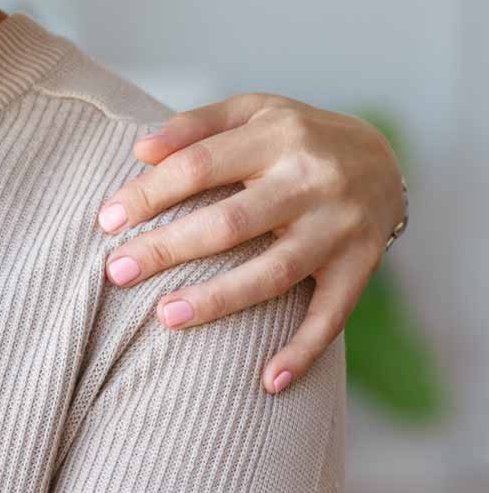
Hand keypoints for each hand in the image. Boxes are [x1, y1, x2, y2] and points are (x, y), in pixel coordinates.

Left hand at [95, 95, 404, 394]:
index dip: (149, 194)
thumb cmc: (295, 136)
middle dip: (167, 249)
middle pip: (229, 223)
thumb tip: (139, 150)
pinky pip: (332, 315)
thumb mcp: (252, 111)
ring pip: (273, 272)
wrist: (386, 158)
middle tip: (116, 271)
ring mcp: (339, 228)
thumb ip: (194, 126)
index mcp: (277, 136)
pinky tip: (268, 381)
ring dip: (218, 300)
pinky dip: (303, 351)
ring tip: (164, 316)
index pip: (199, 166)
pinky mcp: (362, 266)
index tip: (106, 221)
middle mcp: (312, 181)